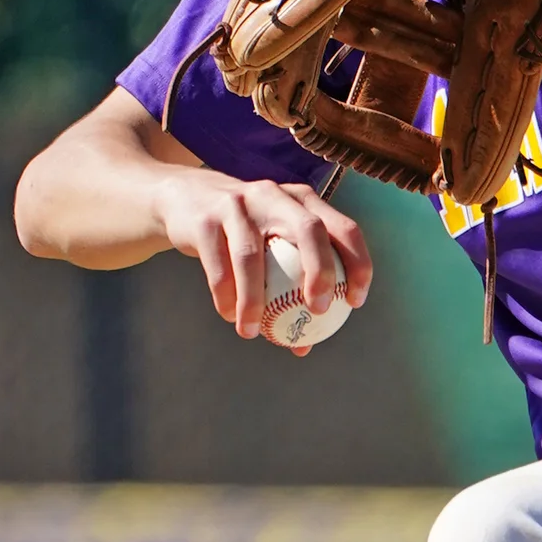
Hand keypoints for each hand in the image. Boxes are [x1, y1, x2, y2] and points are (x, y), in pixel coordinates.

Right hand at [150, 169, 371, 346]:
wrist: (182, 200)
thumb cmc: (240, 234)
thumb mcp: (269, 246)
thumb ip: (289, 288)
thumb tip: (303, 346)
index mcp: (302, 200)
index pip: (344, 228)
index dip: (358, 265)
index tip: (354, 304)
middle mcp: (274, 195)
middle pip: (309, 229)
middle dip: (321, 271)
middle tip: (319, 311)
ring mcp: (238, 204)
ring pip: (251, 256)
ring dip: (254, 301)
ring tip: (253, 332)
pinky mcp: (205, 218)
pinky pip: (218, 265)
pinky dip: (225, 295)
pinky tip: (230, 317)